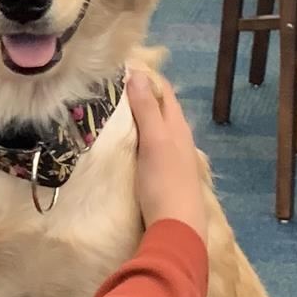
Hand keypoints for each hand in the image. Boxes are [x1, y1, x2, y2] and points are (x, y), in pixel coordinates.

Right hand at [126, 71, 207, 243]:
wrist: (177, 229)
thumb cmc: (164, 182)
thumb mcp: (154, 141)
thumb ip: (146, 109)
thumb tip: (137, 73)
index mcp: (178, 127)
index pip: (165, 92)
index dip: (148, 77)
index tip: (124, 67)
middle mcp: (181, 139)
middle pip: (164, 109)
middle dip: (145, 95)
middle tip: (116, 86)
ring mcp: (177, 159)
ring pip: (160, 129)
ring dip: (144, 117)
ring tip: (120, 111)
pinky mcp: (169, 177)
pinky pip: (156, 147)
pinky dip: (143, 137)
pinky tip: (133, 145)